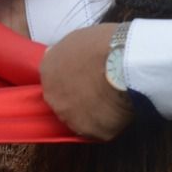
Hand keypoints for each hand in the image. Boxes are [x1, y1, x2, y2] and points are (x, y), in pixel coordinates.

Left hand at [39, 23, 133, 140]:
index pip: (53, 81)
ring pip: (81, 120)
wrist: (123, 64)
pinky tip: (121, 110)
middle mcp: (54, 98)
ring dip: (93, 113)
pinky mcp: (94, 133)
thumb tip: (56, 56)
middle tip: (99, 90)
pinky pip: (102, 130)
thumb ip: (63, 53)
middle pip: (64, 103)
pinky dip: (111, 123)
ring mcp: (72, 119)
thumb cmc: (103, 44)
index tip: (84, 78)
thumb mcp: (76, 38)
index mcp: (47, 71)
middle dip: (78, 99)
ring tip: (113, 101)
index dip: (70, 81)